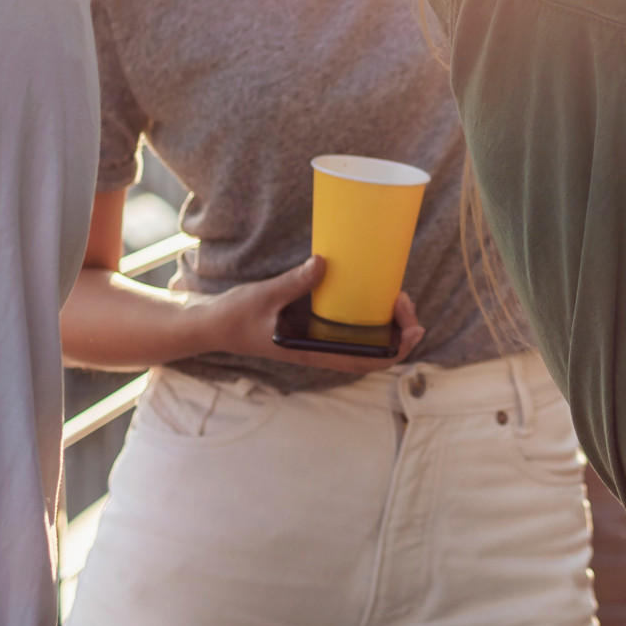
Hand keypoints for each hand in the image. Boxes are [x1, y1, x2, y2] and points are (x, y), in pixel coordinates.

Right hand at [193, 257, 424, 372]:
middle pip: (373, 352)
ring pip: (364, 340)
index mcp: (311, 353)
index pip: (365, 362)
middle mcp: (320, 351)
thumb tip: (324, 264)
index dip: (396, 350)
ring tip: (397, 296)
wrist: (210, 325)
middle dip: (398, 330)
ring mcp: (317, 340)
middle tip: (405, 299)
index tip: (415, 328)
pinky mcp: (312, 327)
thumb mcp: (264, 296)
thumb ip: (294, 282)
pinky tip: (373, 294)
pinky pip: (347, 326)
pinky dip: (366, 314)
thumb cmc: (234, 317)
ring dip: (386, 323)